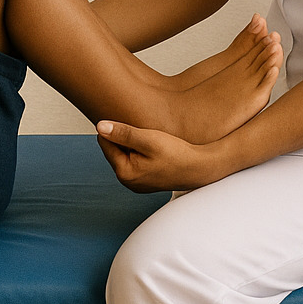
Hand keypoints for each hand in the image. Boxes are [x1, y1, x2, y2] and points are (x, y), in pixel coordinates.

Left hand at [95, 120, 225, 192]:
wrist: (202, 168)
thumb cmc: (178, 154)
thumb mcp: (148, 139)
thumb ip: (123, 133)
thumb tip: (100, 126)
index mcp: (124, 173)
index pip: (105, 142)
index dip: (115, 128)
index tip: (129, 120)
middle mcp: (128, 181)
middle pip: (114, 148)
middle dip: (124, 137)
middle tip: (143, 130)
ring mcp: (137, 182)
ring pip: (125, 153)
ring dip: (133, 144)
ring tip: (151, 139)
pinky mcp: (146, 180)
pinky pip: (136, 160)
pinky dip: (142, 151)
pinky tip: (155, 147)